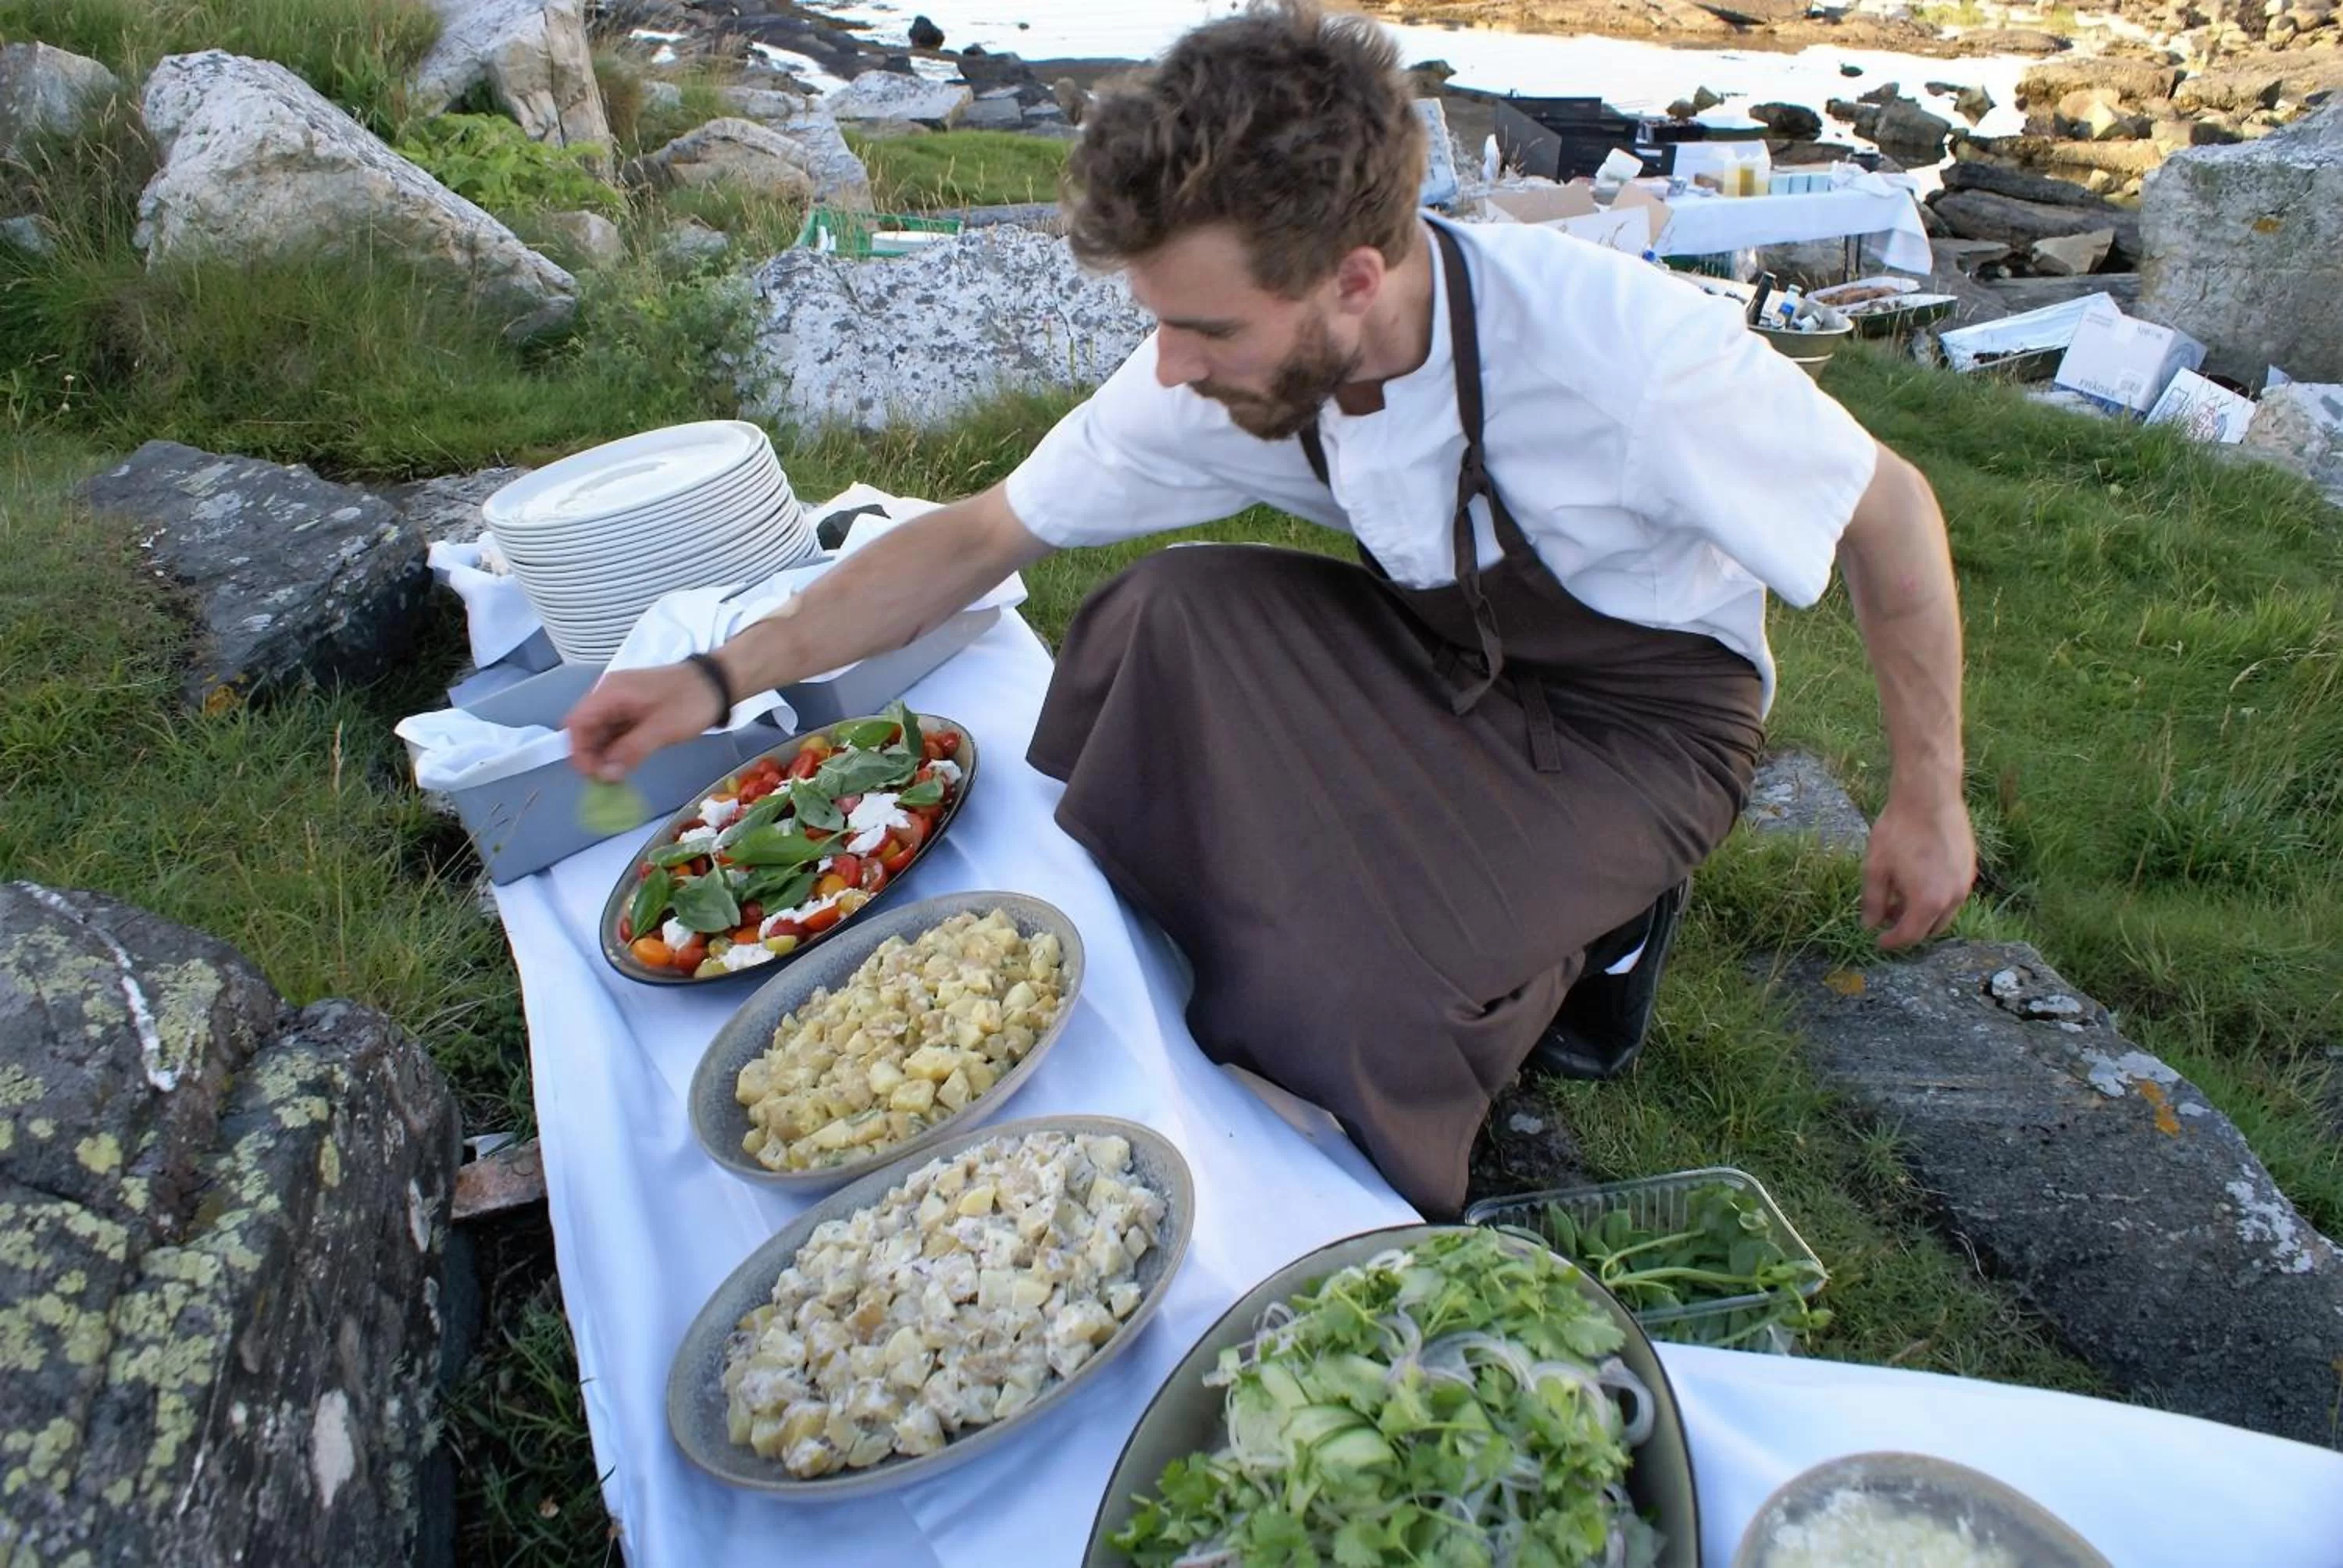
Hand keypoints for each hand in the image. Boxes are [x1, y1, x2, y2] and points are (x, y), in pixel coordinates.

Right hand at [564, 663, 721, 780]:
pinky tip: (624, 763)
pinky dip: (617, 746)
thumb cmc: (690, 701)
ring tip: (616, 775)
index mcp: (611, 692)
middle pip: (586, 727)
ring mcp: (621, 700)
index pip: (578, 722)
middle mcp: (610, 694)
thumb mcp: (661, 729)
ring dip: (604, 753)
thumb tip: (605, 775)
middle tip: (607, 780)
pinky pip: (615, 729)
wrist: (718, 682)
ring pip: (600, 730)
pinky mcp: (633, 708)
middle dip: (592, 755)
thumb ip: (630, 751)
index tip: (592, 775)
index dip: (579, 750)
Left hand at [1861, 788, 1976, 948]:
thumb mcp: (1875, 868)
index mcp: (1928, 902)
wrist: (1929, 796)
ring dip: (1923, 913)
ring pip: (1944, 912)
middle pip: (1931, 928)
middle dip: (1908, 929)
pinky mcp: (1970, 867)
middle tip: (1887, 918)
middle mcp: (1953, 898)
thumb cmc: (1898, 831)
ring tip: (1900, 897)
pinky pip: (1952, 893)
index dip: (1891, 942)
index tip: (1878, 941)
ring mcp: (1965, 882)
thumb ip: (1872, 901)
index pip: (1910, 935)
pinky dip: (1935, 897)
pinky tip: (1918, 880)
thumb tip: (1869, 925)